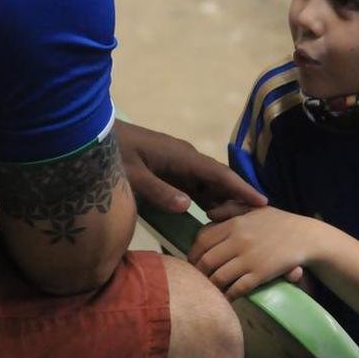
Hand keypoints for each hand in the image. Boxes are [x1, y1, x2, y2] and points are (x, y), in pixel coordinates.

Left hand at [116, 119, 266, 218]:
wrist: (96, 134)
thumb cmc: (113, 153)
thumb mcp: (132, 175)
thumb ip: (158, 191)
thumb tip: (188, 207)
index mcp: (182, 157)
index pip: (219, 174)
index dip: (241, 188)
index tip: (262, 202)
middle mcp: (186, 158)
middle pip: (218, 180)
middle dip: (237, 198)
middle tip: (253, 220)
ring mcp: (178, 163)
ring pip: (208, 184)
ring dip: (222, 200)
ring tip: (237, 222)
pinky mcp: (170, 169)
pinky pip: (195, 185)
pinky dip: (206, 199)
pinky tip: (211, 215)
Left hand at [188, 206, 320, 299]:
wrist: (306, 236)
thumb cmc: (279, 222)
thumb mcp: (255, 209)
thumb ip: (230, 209)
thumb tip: (208, 214)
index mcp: (235, 223)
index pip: (202, 240)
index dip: (193, 253)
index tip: (193, 262)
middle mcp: (238, 240)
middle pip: (206, 261)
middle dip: (198, 273)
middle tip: (197, 280)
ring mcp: (248, 258)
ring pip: (218, 277)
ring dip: (211, 287)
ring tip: (209, 291)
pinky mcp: (260, 274)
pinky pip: (236, 289)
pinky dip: (228, 296)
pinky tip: (226, 298)